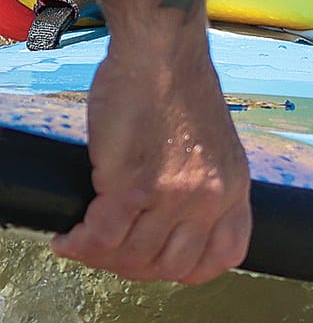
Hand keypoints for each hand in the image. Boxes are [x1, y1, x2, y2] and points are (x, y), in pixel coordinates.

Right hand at [50, 28, 250, 283]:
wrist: (162, 53)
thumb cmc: (179, 92)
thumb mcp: (216, 147)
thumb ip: (205, 186)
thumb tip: (174, 226)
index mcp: (235, 187)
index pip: (222, 258)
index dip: (185, 269)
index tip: (157, 259)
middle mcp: (210, 197)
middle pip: (169, 267)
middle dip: (134, 266)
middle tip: (109, 248)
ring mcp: (174, 194)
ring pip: (132, 258)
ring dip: (101, 256)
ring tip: (85, 239)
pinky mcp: (133, 184)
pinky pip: (101, 239)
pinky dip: (78, 244)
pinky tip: (67, 237)